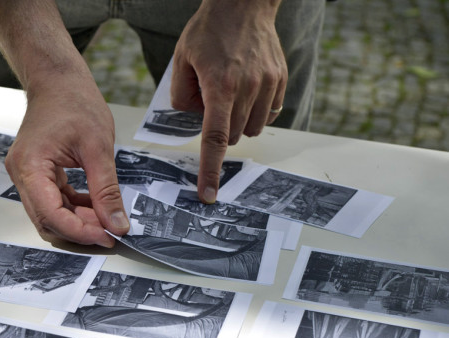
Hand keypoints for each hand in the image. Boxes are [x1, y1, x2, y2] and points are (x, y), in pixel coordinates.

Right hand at [4, 78, 129, 247]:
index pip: (50, 214)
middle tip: (110, 232)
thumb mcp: (98, 148)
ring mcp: (26, 174)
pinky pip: (53, 201)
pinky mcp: (36, 174)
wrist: (58, 81)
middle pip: (47, 219)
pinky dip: (74, 208)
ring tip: (107, 220)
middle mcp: (21, 173)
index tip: (107, 237)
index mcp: (30, 165)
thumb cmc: (74, 102)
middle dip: (79, 230)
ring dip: (78, 221)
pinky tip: (96, 207)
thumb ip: (107, 190)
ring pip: (50, 213)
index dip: (79, 231)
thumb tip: (117, 223)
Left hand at [171, 0, 286, 202]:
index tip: (208, 194)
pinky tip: (246, 90)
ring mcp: (268, 84)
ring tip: (230, 95)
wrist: (244, 3)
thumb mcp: (181, 59)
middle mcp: (247, 88)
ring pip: (253, 129)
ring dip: (238, 123)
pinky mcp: (280, 80)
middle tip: (212, 104)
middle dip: (221, 131)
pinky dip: (255, 111)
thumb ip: (181, 95)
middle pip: (234, 137)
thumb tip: (191, 121)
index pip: (215, 139)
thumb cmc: (208, 30)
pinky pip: (268, 113)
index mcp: (219, 85)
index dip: (210, 170)